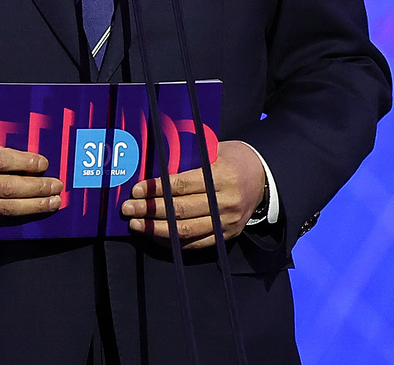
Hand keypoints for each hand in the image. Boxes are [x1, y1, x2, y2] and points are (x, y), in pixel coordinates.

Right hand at [0, 124, 61, 222]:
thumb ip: (2, 136)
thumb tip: (37, 140)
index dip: (24, 162)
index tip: (44, 163)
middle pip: (5, 188)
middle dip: (35, 188)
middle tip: (56, 186)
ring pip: (4, 208)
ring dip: (33, 206)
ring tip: (53, 201)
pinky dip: (20, 215)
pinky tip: (36, 209)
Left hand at [120, 140, 266, 248]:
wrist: (264, 177)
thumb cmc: (234, 158)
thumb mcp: (215, 149)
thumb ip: (189, 159)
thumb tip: (153, 167)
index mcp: (221, 174)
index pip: (182, 184)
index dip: (157, 189)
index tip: (137, 190)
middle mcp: (226, 200)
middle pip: (181, 209)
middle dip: (150, 210)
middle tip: (128, 209)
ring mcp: (228, 221)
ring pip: (186, 230)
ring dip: (156, 229)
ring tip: (136, 224)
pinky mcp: (228, 235)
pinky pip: (197, 243)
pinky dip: (173, 241)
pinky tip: (156, 235)